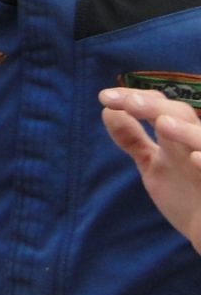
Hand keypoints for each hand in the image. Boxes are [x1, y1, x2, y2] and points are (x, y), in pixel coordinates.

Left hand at [100, 87, 200, 252]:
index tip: (104, 97)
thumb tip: (107, 111)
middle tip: (129, 104)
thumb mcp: (154, 166)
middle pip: (181, 116)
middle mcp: (197, 145)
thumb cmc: (186, 197)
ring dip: (185, 131)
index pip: (159, 106)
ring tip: (162, 124)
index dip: (135, 98)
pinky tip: (195, 159)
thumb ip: (134, 140)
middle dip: (155, 108)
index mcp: (179, 138)